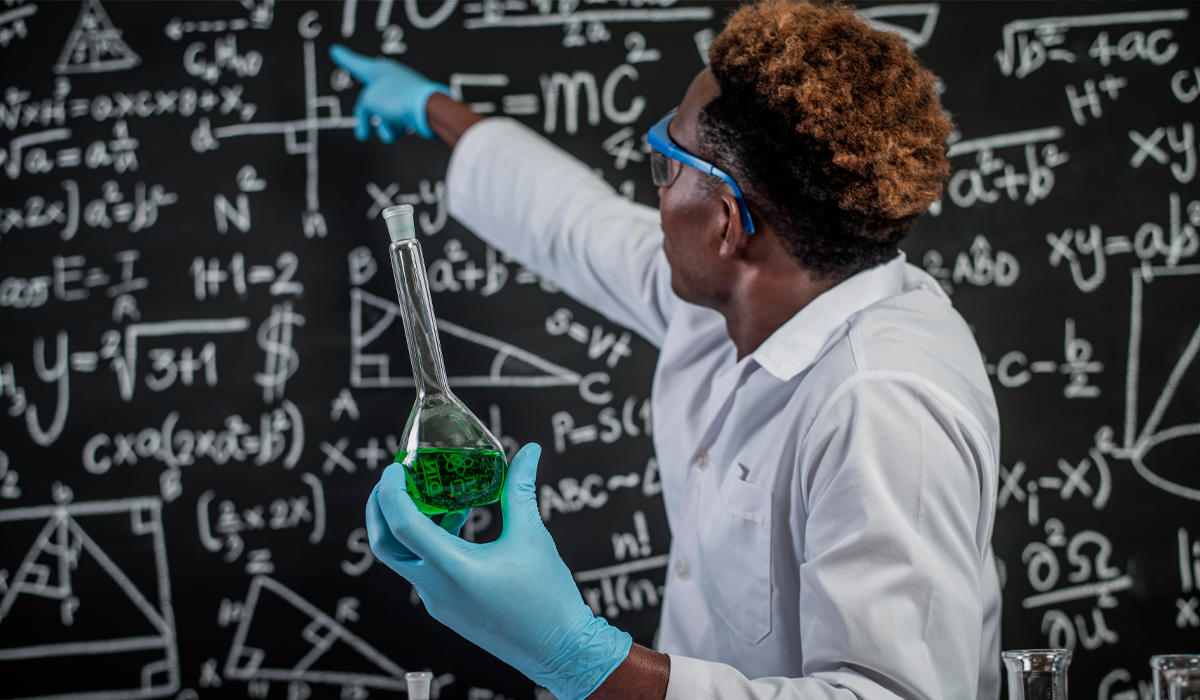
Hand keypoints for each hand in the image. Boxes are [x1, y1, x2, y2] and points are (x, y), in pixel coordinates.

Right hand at [329, 45, 449, 140]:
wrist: (428, 111)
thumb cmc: (400, 98)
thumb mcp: (368, 102)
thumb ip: (362, 109)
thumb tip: (369, 119)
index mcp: (379, 70)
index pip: (356, 64)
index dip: (344, 58)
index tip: (336, 52)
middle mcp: (391, 80)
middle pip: (369, 100)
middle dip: (368, 118)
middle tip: (363, 131)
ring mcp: (403, 94)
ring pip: (383, 114)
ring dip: (384, 126)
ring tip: (389, 129)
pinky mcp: (413, 109)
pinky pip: (397, 121)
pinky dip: (395, 129)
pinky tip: (399, 131)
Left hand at [366, 444, 631, 699]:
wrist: (560, 650)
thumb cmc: (548, 595)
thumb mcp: (532, 535)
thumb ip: (521, 489)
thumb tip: (530, 451)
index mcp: (453, 568)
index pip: (402, 524)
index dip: (391, 491)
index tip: (395, 466)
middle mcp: (436, 588)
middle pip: (384, 546)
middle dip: (380, 508)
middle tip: (394, 478)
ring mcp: (438, 603)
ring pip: (403, 560)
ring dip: (407, 526)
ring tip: (433, 496)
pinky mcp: (447, 610)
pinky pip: (423, 572)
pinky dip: (427, 544)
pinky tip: (456, 525)